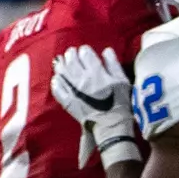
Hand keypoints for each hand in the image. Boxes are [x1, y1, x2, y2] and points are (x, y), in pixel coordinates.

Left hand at [51, 45, 134, 163]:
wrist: (112, 127)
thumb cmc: (121, 104)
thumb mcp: (123, 82)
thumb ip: (114, 64)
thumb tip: (106, 50)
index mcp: (96, 72)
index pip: (85, 53)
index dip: (85, 50)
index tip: (86, 52)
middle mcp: (81, 79)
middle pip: (71, 60)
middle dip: (71, 54)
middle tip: (72, 54)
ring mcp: (72, 91)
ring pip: (61, 72)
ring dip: (60, 64)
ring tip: (61, 61)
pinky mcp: (67, 102)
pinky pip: (57, 89)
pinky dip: (56, 82)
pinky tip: (57, 79)